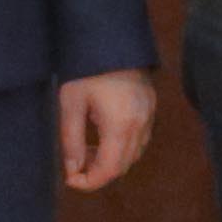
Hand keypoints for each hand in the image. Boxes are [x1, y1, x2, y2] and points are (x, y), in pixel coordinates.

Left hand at [56, 68, 155, 191]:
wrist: (111, 38)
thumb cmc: (87, 69)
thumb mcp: (71, 104)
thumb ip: (71, 141)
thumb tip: (72, 170)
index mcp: (121, 125)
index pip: (109, 170)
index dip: (89, 182)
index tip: (70, 179)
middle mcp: (141, 124)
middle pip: (123, 166)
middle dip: (98, 172)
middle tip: (75, 162)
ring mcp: (150, 116)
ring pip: (134, 154)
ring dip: (111, 160)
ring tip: (87, 147)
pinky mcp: (151, 107)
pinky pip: (140, 139)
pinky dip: (122, 146)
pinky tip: (103, 134)